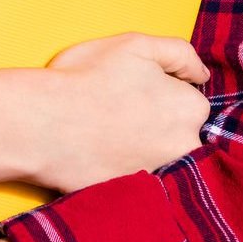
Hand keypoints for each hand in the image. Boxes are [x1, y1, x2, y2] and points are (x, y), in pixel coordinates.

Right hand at [32, 32, 211, 193]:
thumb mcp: (137, 45)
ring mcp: (160, 175)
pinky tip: (103, 157)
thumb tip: (201, 74)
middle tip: (118, 114)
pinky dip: (126, 171)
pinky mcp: (134, 197)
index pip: (189, 101)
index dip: (162, 92)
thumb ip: (180, 54)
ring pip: (160, 158)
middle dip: (157, 125)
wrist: (40, 126)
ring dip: (142, 149)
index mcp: (190, 109)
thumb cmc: (86, 79)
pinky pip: (138, 182)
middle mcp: (185, 147)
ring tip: (108, 135)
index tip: (133, 90)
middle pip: (179, 133)